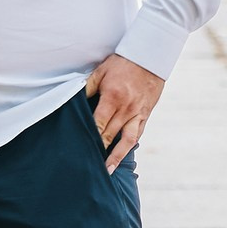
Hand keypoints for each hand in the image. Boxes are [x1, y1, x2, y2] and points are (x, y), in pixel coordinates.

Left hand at [83, 54, 162, 173]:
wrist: (151, 57)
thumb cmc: (123, 63)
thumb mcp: (101, 71)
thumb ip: (88, 88)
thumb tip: (75, 101)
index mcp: (112, 97)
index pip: (98, 123)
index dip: (90, 137)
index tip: (80, 149)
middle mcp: (126, 108)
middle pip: (110, 135)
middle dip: (99, 150)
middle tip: (88, 165)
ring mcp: (137, 113)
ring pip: (126, 141)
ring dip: (116, 157)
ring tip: (108, 170)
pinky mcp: (145, 115)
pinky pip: (137, 134)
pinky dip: (128, 147)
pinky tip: (121, 155)